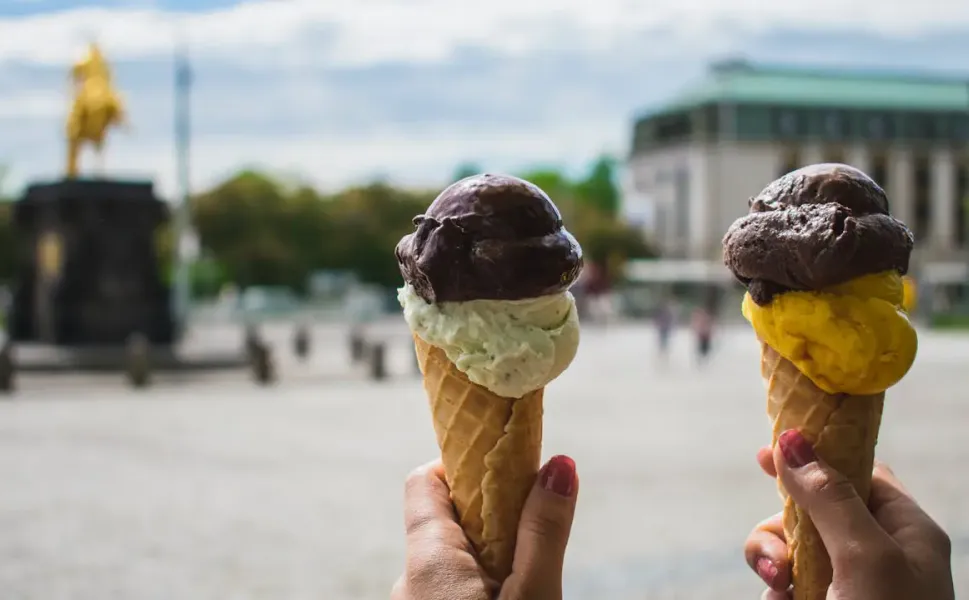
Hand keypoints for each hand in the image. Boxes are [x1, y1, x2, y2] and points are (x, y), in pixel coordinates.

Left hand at [392, 455, 578, 599]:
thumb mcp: (534, 595)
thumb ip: (543, 531)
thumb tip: (560, 464)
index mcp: (427, 560)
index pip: (426, 479)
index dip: (467, 465)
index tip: (510, 472)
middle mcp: (408, 579)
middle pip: (446, 518)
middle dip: (492, 514)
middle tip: (533, 528)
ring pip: (452, 556)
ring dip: (490, 552)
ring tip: (528, 573)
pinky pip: (448, 586)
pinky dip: (479, 581)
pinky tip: (512, 595)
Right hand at [744, 430, 953, 599]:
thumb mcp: (865, 556)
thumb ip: (829, 497)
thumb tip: (792, 440)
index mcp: (906, 531)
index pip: (860, 471)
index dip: (816, 457)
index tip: (767, 451)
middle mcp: (877, 554)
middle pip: (812, 508)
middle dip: (784, 524)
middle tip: (780, 551)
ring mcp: (847, 585)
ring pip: (790, 546)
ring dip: (773, 559)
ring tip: (782, 587)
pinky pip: (783, 583)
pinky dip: (775, 589)